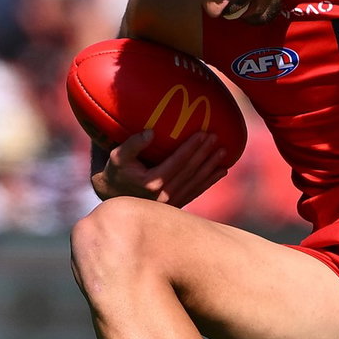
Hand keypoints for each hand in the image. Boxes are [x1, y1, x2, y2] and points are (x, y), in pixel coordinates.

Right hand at [91, 130, 227, 204]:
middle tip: (216, 137)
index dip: (192, 147)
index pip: (178, 161)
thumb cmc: (117, 174)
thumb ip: (133, 144)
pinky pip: (196, 191)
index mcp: (152, 182)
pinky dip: (210, 181)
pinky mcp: (176, 206)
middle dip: (204, 153)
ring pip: (196, 181)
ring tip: (223, 151)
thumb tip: (151, 133)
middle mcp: (165, 194)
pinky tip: (221, 171)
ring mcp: (172, 202)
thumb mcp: (117, 158)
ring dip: (211, 166)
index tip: (203, 133)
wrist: (115, 200)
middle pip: (190, 170)